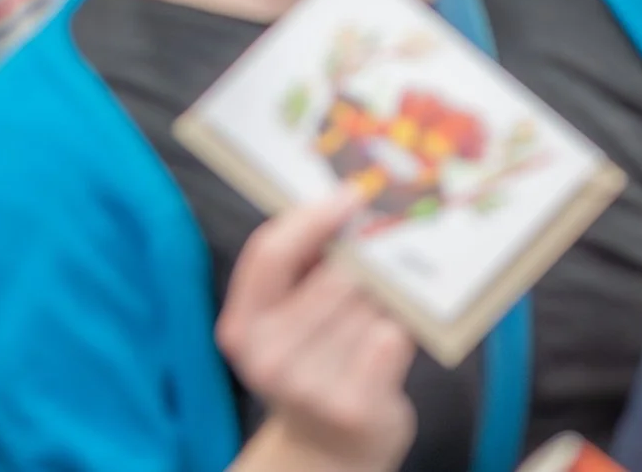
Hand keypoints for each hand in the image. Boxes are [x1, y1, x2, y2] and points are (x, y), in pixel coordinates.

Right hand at [217, 191, 416, 471]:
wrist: (328, 450)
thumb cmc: (315, 363)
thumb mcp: (287, 320)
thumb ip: (304, 264)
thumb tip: (350, 199)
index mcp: (242, 328)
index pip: (270, 253)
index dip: (313, 216)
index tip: (353, 194)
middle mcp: (267, 359)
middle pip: (334, 273)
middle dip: (367, 256)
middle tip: (390, 243)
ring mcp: (308, 386)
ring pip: (368, 301)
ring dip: (388, 292)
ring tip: (390, 297)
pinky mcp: (353, 405)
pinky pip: (390, 334)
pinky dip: (399, 326)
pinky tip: (395, 332)